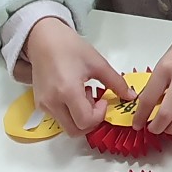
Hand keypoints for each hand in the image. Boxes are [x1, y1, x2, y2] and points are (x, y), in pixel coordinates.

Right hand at [26, 18, 135, 136]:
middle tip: (96, 102)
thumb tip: (131, 96)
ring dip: (80, 117)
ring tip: (84, 94)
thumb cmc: (70, 48)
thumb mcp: (98, 63)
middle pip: (75, 131)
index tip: (103, 100)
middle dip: (91, 121)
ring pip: (66, 126)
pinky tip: (74, 93)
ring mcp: (43, 105)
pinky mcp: (40, 104)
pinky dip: (70, 113)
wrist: (44, 40)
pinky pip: (58, 118)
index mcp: (67, 91)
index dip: (99, 115)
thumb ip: (116, 82)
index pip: (85, 121)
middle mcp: (52, 102)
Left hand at [133, 17, 171, 135]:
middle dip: (157, 127)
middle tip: (155, 129)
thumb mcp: (168, 57)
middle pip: (166, 113)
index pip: (148, 98)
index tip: (138, 124)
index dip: (140, 116)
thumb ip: (160, 80)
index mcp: (167, 67)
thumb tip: (151, 103)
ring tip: (171, 128)